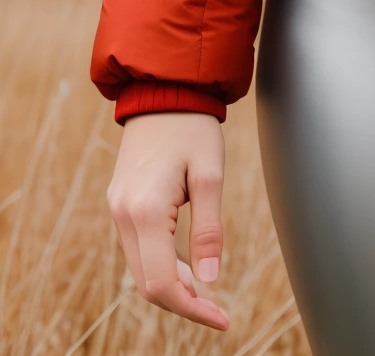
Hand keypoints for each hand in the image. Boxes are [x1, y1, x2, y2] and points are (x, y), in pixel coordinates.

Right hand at [107, 112, 228, 330]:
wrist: (163, 89)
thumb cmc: (193, 127)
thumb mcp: (210, 174)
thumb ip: (209, 229)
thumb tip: (210, 280)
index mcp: (145, 211)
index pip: (162, 283)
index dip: (192, 309)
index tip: (222, 319)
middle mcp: (123, 216)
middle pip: (146, 284)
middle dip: (182, 302)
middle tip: (217, 310)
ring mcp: (118, 210)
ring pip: (141, 269)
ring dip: (172, 285)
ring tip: (206, 288)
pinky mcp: (121, 204)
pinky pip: (138, 249)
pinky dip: (162, 264)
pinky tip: (188, 263)